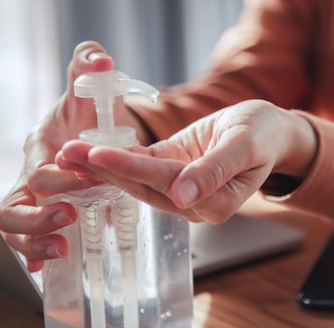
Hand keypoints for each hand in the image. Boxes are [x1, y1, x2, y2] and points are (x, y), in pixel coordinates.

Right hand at [0, 41, 119, 270]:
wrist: (91, 128)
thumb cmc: (87, 109)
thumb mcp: (90, 86)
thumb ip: (90, 64)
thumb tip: (100, 60)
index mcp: (40, 145)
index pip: (38, 170)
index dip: (60, 180)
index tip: (88, 180)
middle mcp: (30, 173)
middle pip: (12, 206)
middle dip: (38, 217)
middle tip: (69, 217)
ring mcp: (35, 196)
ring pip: (13, 228)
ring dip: (34, 243)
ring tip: (62, 250)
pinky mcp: (46, 210)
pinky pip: (28, 238)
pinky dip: (34, 254)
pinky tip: (45, 267)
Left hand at [55, 99, 316, 223]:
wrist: (266, 129)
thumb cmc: (262, 134)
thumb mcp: (245, 146)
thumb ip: (215, 171)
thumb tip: (184, 197)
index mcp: (214, 204)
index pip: (165, 184)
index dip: (131, 169)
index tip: (99, 156)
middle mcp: (192, 203)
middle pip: (142, 185)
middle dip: (103, 170)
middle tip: (67, 153)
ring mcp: (180, 188)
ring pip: (136, 178)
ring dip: (102, 166)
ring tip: (69, 151)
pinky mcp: (172, 170)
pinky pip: (142, 165)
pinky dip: (116, 158)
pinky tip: (89, 152)